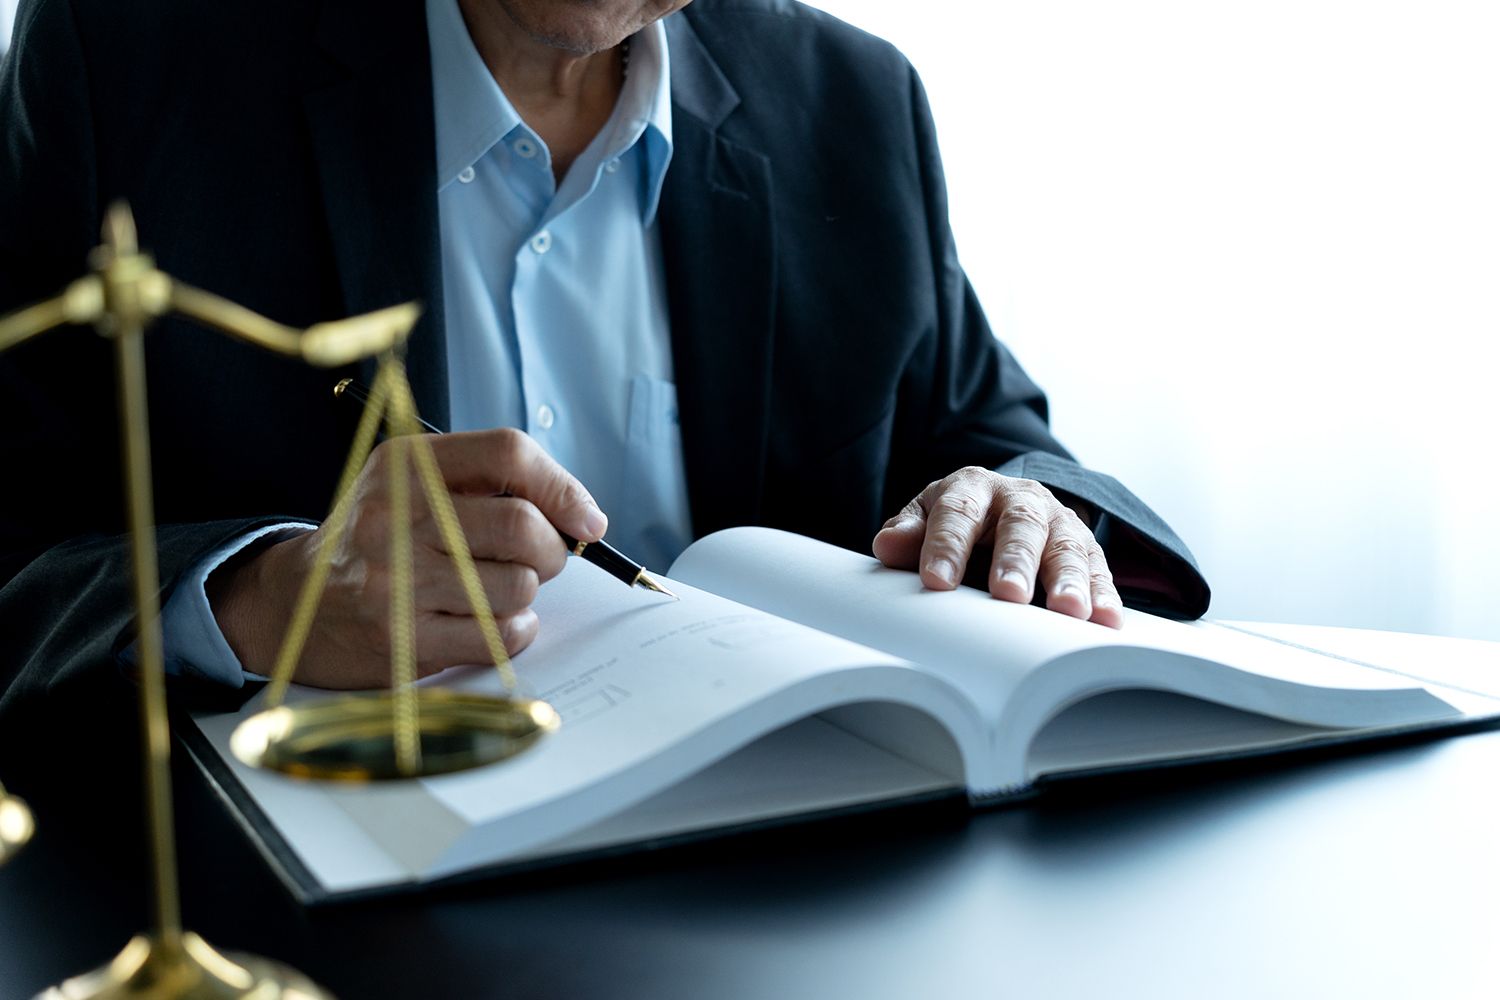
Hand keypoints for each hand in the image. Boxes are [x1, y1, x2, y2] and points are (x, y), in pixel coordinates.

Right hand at [208, 428, 607, 686]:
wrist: (300, 602)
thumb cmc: (380, 538)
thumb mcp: (417, 485)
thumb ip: (491, 484)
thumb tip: (583, 518)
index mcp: (407, 463)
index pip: (508, 453)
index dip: (563, 487)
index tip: (586, 519)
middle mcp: (394, 514)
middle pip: (523, 525)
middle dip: (552, 550)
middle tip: (541, 559)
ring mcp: (395, 579)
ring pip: (518, 586)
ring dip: (527, 593)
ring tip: (496, 589)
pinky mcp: (402, 637)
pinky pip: (500, 635)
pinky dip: (514, 630)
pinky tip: (489, 620)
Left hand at [872, 467, 1122, 627]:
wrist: (1004, 505)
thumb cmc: (959, 521)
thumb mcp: (928, 519)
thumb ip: (909, 534)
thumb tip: (887, 546)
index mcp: (973, 488)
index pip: (958, 512)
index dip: (946, 546)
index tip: (935, 581)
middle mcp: (1020, 498)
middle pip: (1020, 525)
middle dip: (1015, 560)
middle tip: (1008, 594)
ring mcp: (1056, 520)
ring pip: (1065, 545)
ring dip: (1067, 578)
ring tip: (1067, 610)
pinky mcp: (1085, 545)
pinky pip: (1098, 567)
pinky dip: (1103, 594)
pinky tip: (1104, 620)